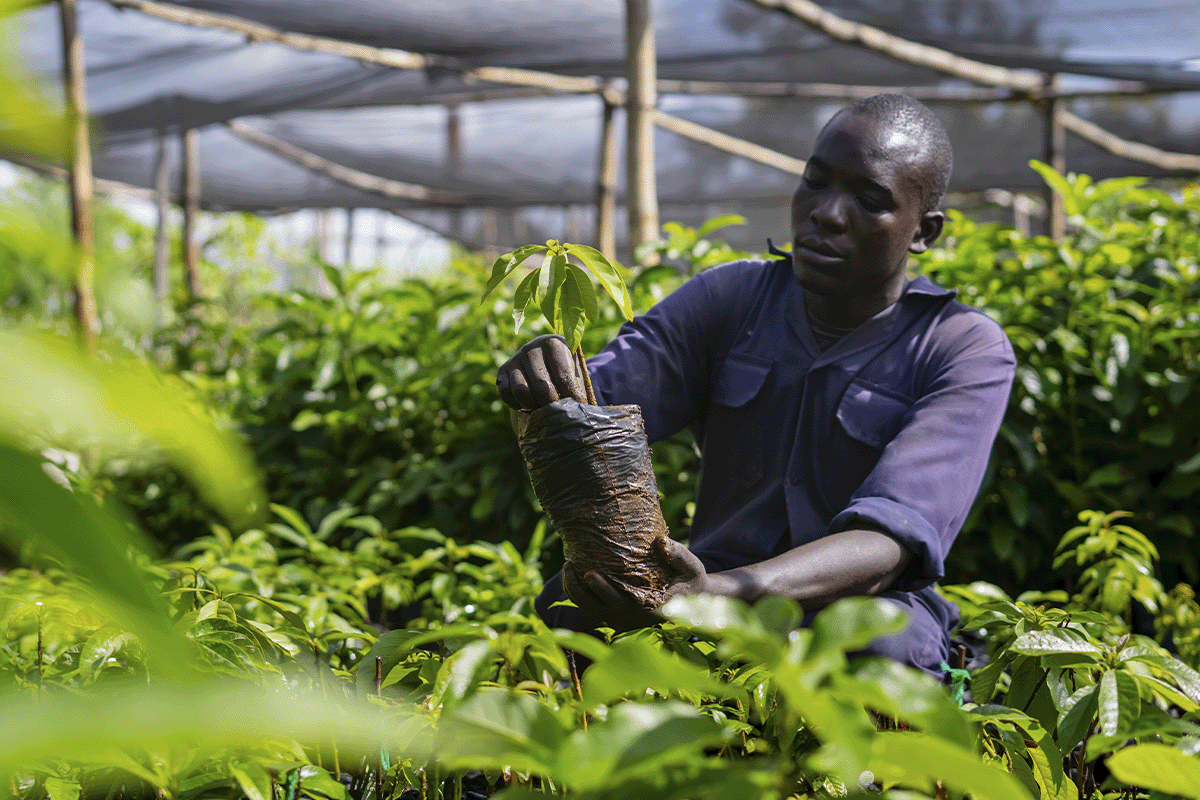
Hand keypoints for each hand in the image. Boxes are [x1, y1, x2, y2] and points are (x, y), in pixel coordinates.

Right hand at [495, 334, 586, 409]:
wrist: (543, 361)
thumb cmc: (564, 369)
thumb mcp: (575, 371)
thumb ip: (576, 386)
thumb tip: (580, 408)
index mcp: (554, 344)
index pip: (563, 376)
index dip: (571, 396)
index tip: (576, 407)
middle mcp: (532, 348)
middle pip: (541, 386)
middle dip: (551, 405)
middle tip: (559, 414)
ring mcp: (515, 358)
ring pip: (520, 391)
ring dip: (532, 406)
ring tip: (543, 411)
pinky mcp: (502, 370)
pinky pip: (505, 393)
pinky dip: (516, 404)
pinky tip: (527, 405)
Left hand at [572, 538, 708, 630]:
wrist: (693, 600)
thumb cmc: (691, 580)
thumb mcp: (693, 567)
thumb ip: (679, 555)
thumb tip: (661, 541)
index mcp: (651, 611)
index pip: (621, 603)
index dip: (603, 590)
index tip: (589, 573)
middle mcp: (633, 619)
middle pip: (598, 608)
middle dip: (579, 588)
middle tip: (569, 564)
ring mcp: (622, 620)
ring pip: (590, 609)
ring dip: (574, 591)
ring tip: (567, 566)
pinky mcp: (615, 616)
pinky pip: (591, 607)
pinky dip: (579, 593)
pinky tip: (573, 574)